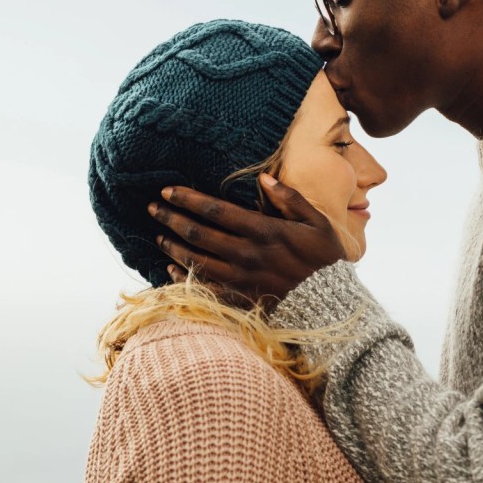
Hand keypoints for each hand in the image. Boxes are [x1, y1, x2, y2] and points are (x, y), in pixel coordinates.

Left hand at [147, 174, 345, 307]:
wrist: (330, 304)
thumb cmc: (324, 260)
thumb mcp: (318, 222)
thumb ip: (290, 198)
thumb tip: (264, 178)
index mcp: (264, 231)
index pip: (215, 210)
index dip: (187, 199)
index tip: (167, 190)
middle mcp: (246, 254)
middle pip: (198, 233)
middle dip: (171, 218)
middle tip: (152, 208)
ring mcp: (240, 279)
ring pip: (195, 259)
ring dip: (172, 246)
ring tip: (158, 236)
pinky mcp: (239, 300)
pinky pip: (203, 288)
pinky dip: (183, 277)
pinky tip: (170, 268)